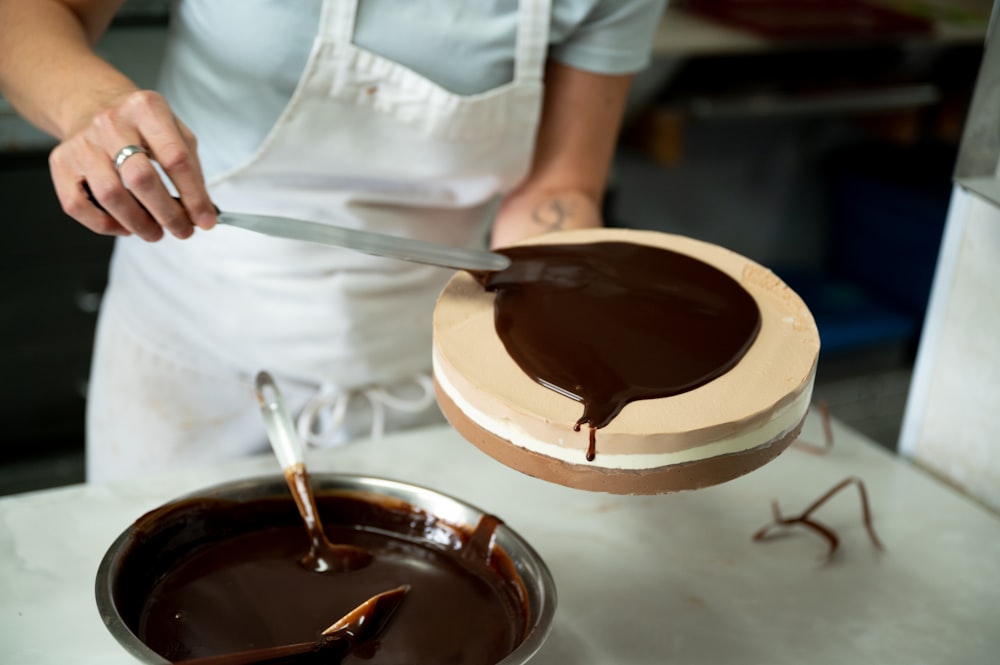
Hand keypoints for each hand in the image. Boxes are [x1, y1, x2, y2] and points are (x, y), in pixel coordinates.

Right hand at [48, 89, 216, 240]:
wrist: (93, 104)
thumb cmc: (141, 125)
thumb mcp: (176, 132)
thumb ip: (192, 170)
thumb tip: (202, 212)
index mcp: (146, 109)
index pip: (176, 160)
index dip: (194, 197)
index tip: (206, 220)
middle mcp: (110, 122)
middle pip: (141, 179)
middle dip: (168, 214)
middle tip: (182, 231)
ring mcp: (82, 142)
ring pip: (111, 196)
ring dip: (139, 224)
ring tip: (156, 232)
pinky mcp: (61, 161)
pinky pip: (78, 205)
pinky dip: (104, 225)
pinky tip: (125, 226)